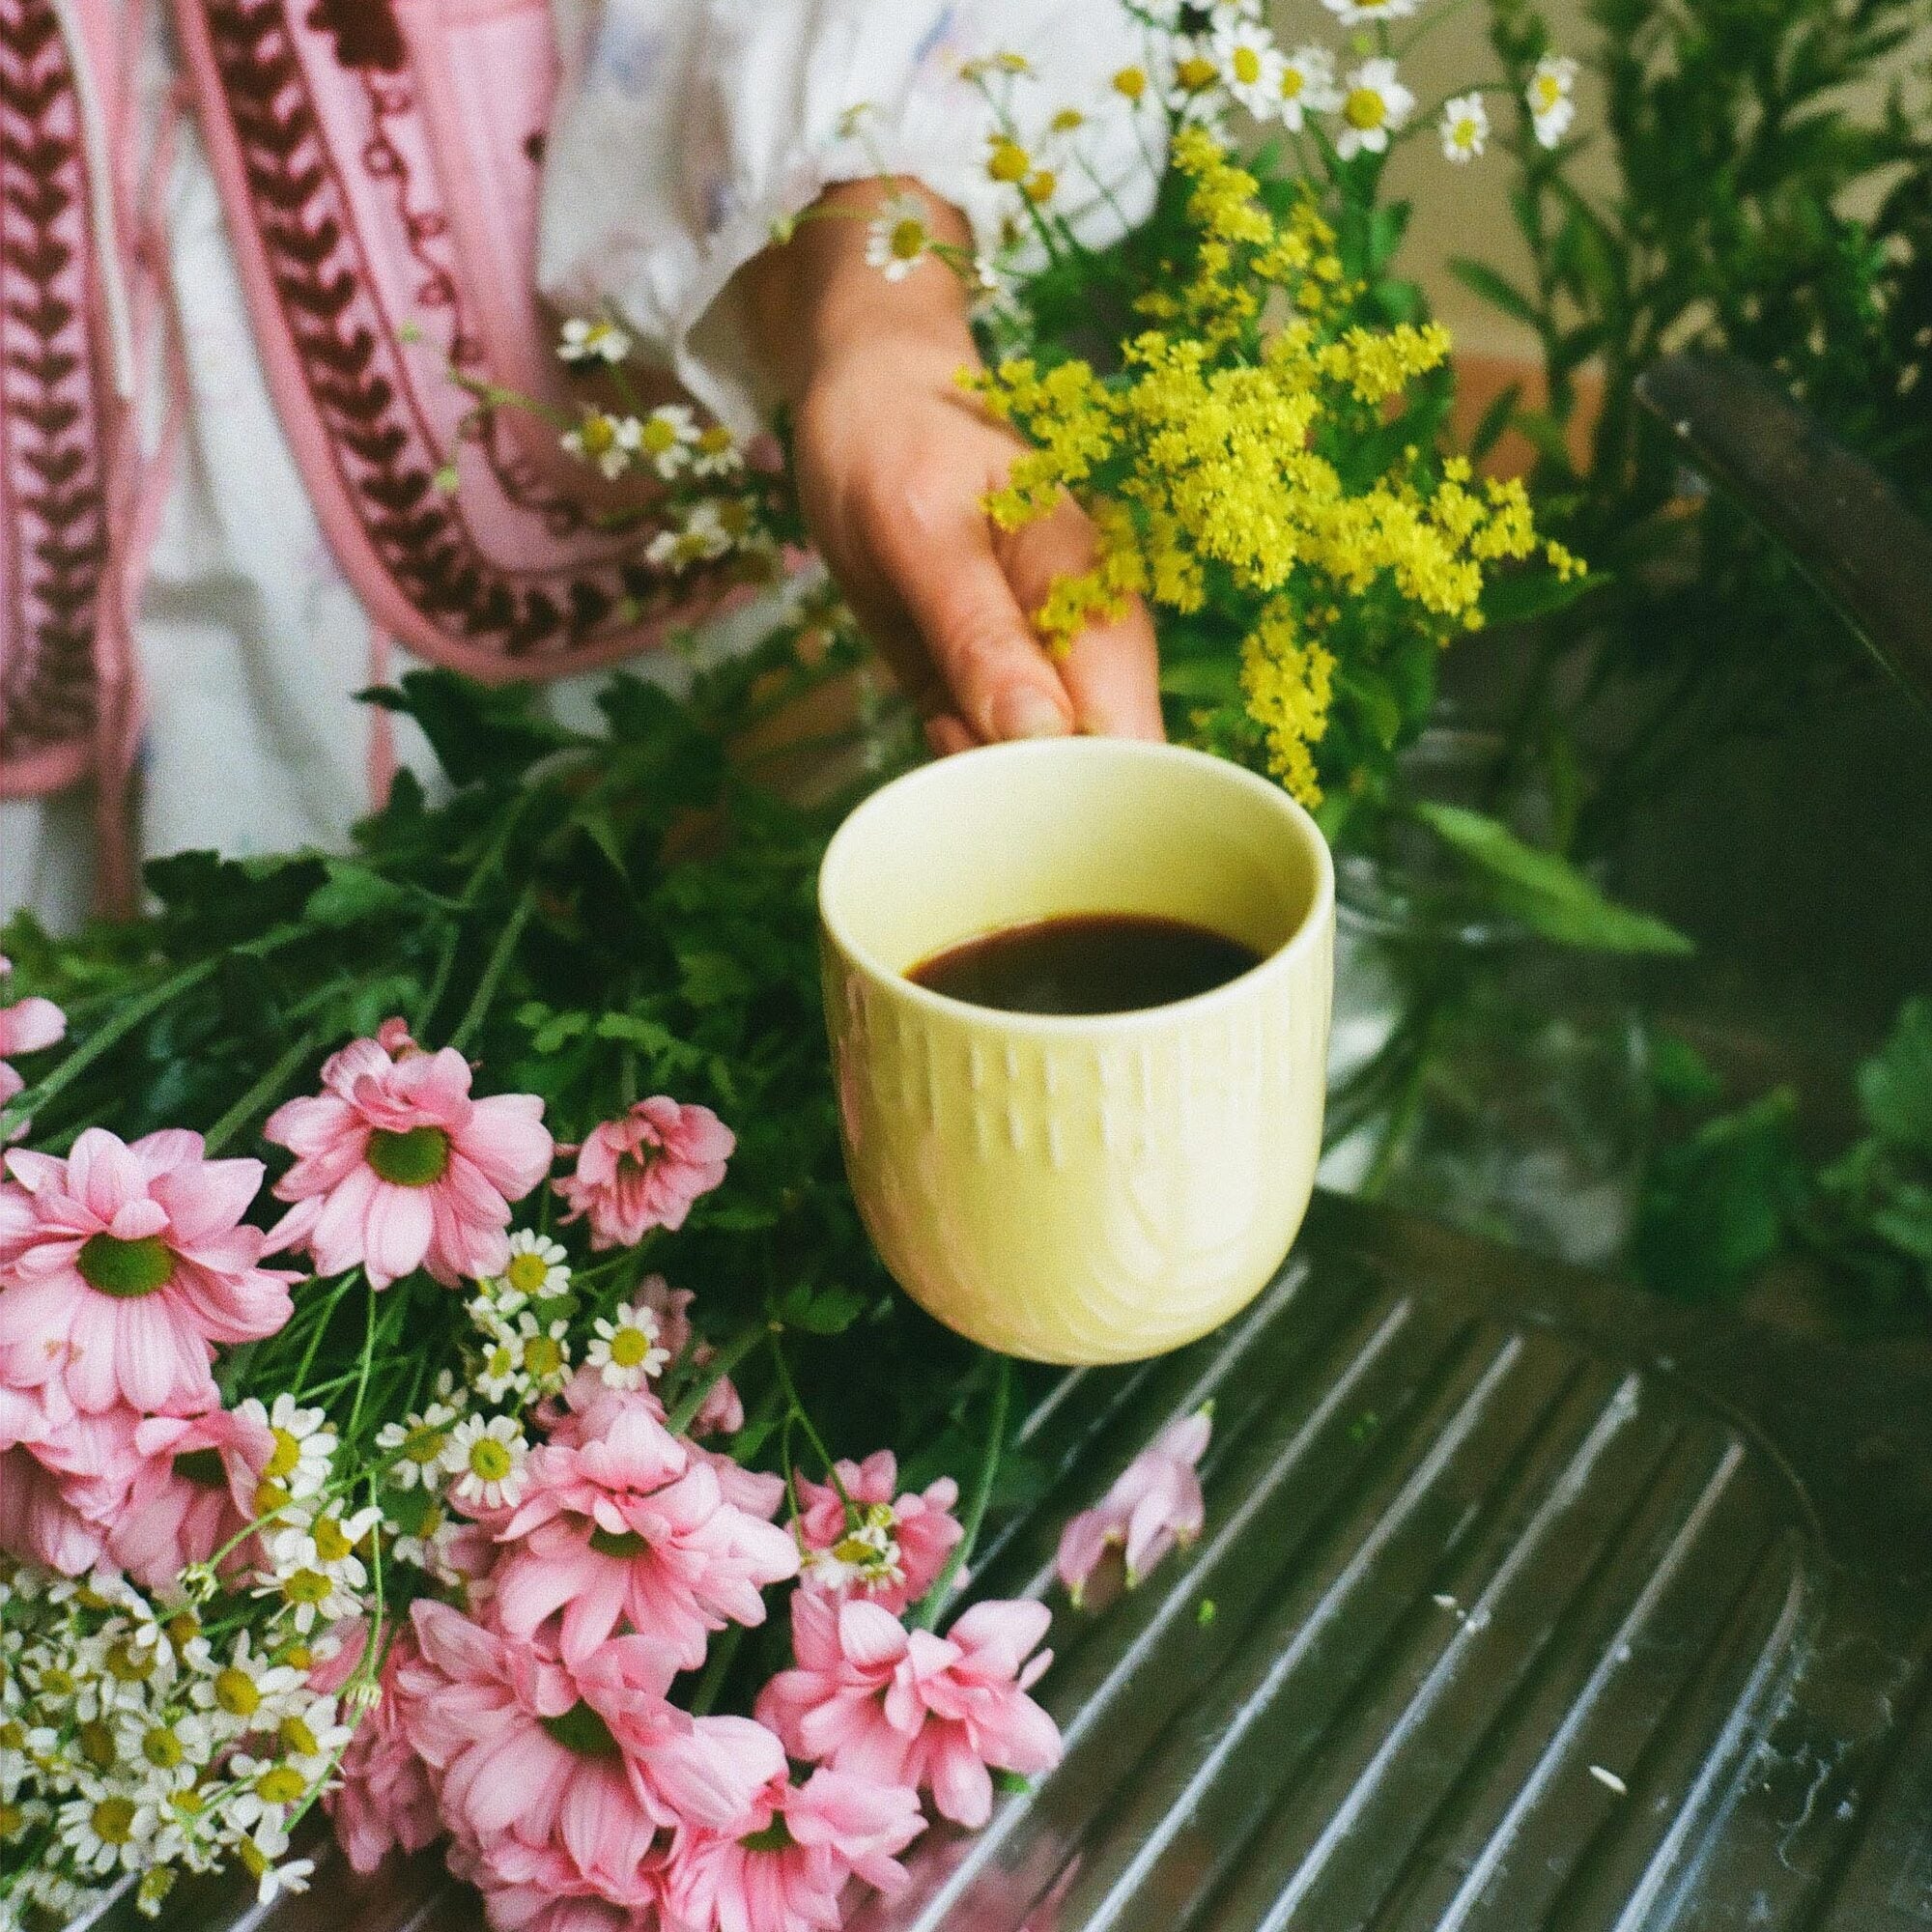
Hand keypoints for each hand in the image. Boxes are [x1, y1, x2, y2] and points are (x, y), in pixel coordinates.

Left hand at [742, 182, 1162, 751]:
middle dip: (1029, 792)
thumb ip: (979, 635)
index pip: (1131, 735)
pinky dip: (957, 756)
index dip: (1093, 793)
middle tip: (955, 736)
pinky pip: (990, 758)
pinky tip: (932, 710)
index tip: (1026, 805)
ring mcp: (1043, 673)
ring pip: (1040, 774)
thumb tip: (1042, 734)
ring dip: (984, 776)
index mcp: (1096, 601)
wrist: (867, 399)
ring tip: (937, 707)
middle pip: (1097, 771)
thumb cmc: (898, 444)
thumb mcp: (922, 534)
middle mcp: (1087, 649)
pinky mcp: (995, 689)